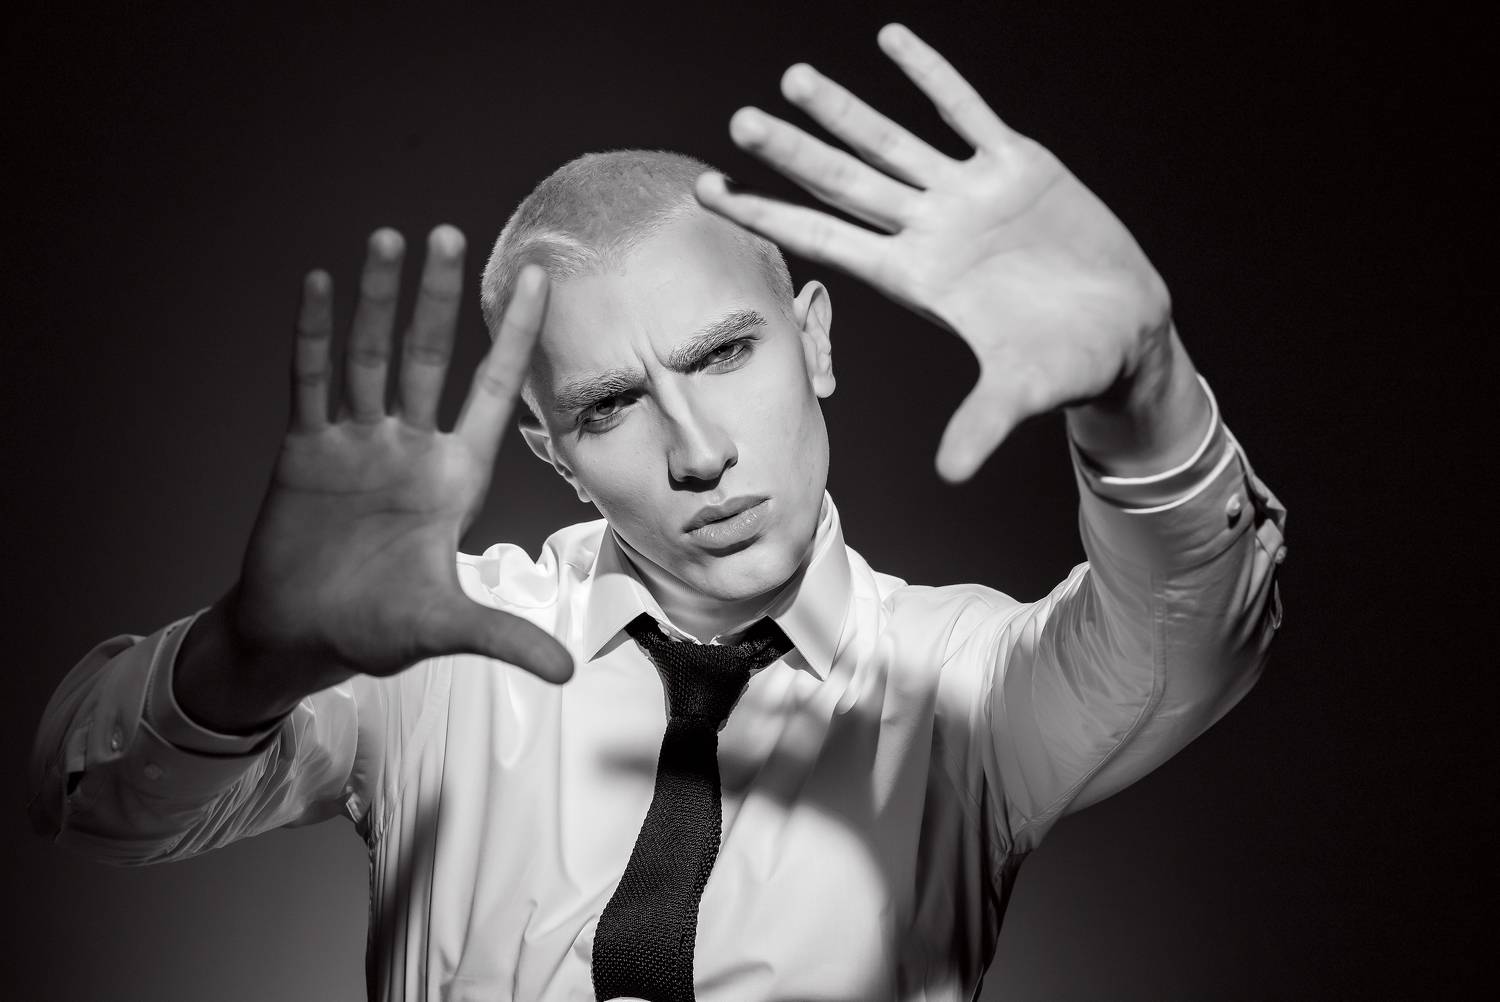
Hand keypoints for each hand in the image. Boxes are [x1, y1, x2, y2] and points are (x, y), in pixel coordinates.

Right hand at [200, 226, 571, 718]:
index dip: (513, 336)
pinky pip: (310, 382)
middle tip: (450, 233)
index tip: (539, 277)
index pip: (494, 391)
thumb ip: (502, 637)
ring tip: (388, 240)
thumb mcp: (444, 626)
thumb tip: (568, 673)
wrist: (300, 638)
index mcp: (455, 478)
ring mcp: (356, 443)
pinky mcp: (305, 450)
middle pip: (427, 357)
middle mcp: (410, 448)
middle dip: (438, 299)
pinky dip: (316, 336)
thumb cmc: (375, 629)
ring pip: (369, 358)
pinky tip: (322, 283)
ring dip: (376, 301)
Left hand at [696, 24, 1175, 482]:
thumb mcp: (1023, 390)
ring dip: (846, 109)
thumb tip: (951, 475)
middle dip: (793, 153)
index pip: (825, 240)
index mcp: (917, 279)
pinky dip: (932, 76)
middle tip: (740, 121)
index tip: (711, 192)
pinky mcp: (1017, 166)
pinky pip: (967, 110)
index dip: (769, 215)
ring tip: (795, 77)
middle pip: (845, 184)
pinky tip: (893, 39)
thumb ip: (982, 423)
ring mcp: (969, 194)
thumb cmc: (1069, 364)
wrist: (1125, 330)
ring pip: (893, 141)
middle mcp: (930, 231)